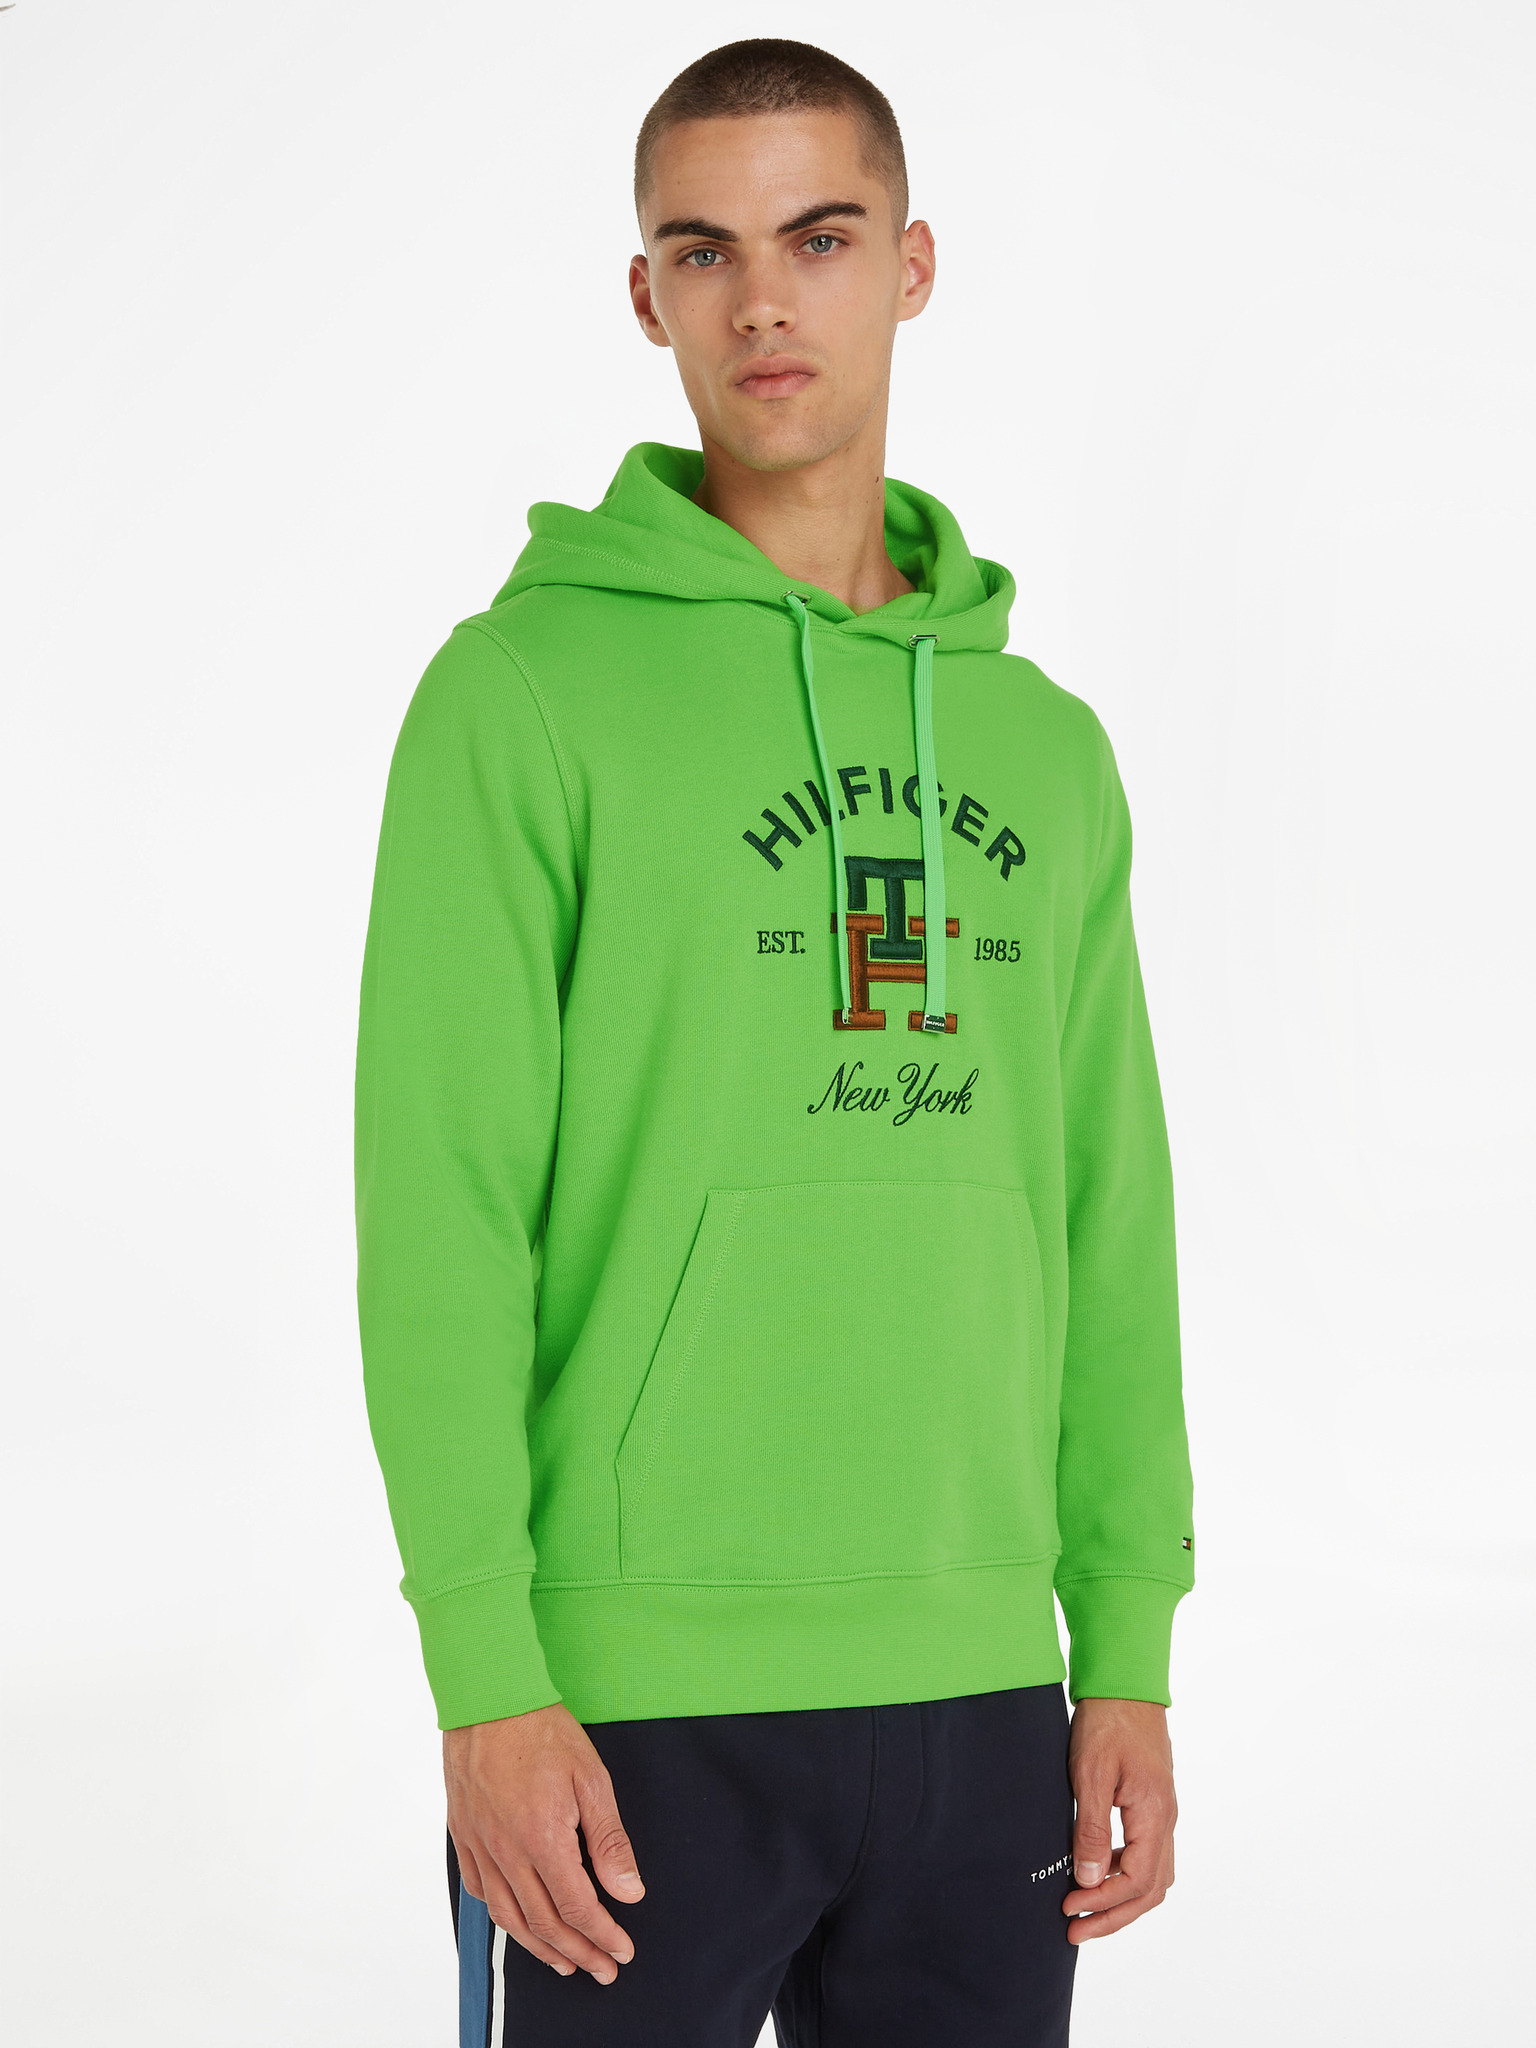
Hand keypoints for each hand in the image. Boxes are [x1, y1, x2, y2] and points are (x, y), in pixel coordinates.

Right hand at [445, 1702, 644, 1983]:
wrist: (488, 1697)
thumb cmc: (542, 1731)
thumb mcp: (591, 1779)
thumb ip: (609, 1841)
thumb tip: (628, 1891)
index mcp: (542, 1840)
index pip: (577, 1908)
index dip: (602, 1936)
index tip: (622, 1952)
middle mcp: (506, 1852)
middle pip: (543, 1922)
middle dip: (578, 1952)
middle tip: (602, 1969)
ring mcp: (480, 1845)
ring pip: (509, 1916)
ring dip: (539, 1947)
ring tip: (564, 1962)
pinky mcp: (463, 1834)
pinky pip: (479, 1891)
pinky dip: (502, 1915)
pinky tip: (518, 1920)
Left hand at [1062, 1696, 1176, 1942]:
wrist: (1124, 1683)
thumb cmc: (1108, 1721)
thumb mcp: (1090, 1774)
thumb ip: (1090, 1828)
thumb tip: (1087, 1879)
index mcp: (1154, 1814)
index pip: (1136, 1881)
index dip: (1103, 1902)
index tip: (1070, 1909)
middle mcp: (1166, 1819)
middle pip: (1150, 1889)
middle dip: (1113, 1915)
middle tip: (1076, 1930)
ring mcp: (1162, 1812)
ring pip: (1152, 1874)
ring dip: (1120, 1898)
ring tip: (1083, 1909)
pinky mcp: (1152, 1803)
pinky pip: (1145, 1853)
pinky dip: (1123, 1872)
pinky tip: (1094, 1871)